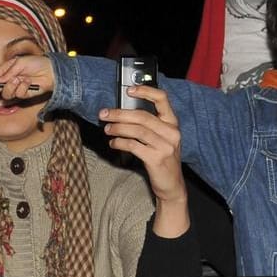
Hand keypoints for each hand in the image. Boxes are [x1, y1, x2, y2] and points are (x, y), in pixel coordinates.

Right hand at [0, 54, 56, 102]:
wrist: (50, 70)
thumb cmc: (34, 63)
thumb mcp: (17, 63)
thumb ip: (5, 72)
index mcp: (4, 72)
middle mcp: (8, 82)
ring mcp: (15, 89)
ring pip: (5, 94)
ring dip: (10, 86)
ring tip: (19, 78)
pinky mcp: (24, 96)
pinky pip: (18, 95)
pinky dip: (22, 88)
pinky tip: (28, 82)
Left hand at [100, 85, 185, 207]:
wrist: (171, 185)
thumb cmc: (161, 158)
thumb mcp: (161, 138)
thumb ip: (149, 124)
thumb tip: (122, 112)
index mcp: (172, 123)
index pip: (162, 99)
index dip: (145, 91)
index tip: (129, 90)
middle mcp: (172, 132)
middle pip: (142, 116)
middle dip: (119, 114)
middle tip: (104, 114)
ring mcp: (166, 146)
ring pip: (137, 130)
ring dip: (117, 128)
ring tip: (107, 129)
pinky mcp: (157, 159)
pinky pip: (134, 146)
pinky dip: (120, 142)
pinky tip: (113, 143)